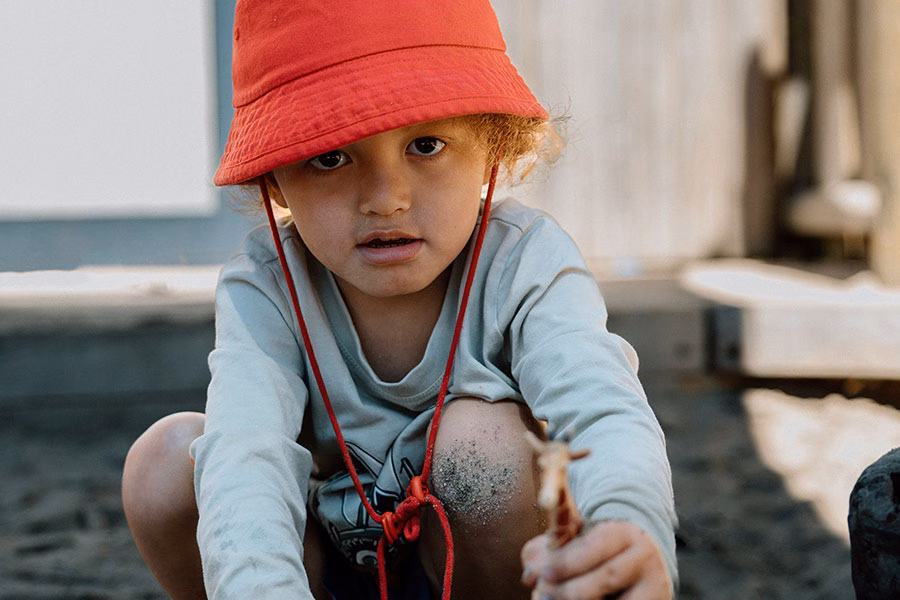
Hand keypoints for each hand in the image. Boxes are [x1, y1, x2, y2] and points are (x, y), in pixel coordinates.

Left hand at [521, 520, 671, 599]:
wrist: (643, 562)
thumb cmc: (598, 551)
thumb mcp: (579, 539)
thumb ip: (552, 546)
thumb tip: (530, 574)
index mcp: (622, 532)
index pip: (595, 545)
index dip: (568, 561)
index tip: (543, 574)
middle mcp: (644, 556)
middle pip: (608, 576)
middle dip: (571, 590)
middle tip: (544, 596)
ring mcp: (655, 585)